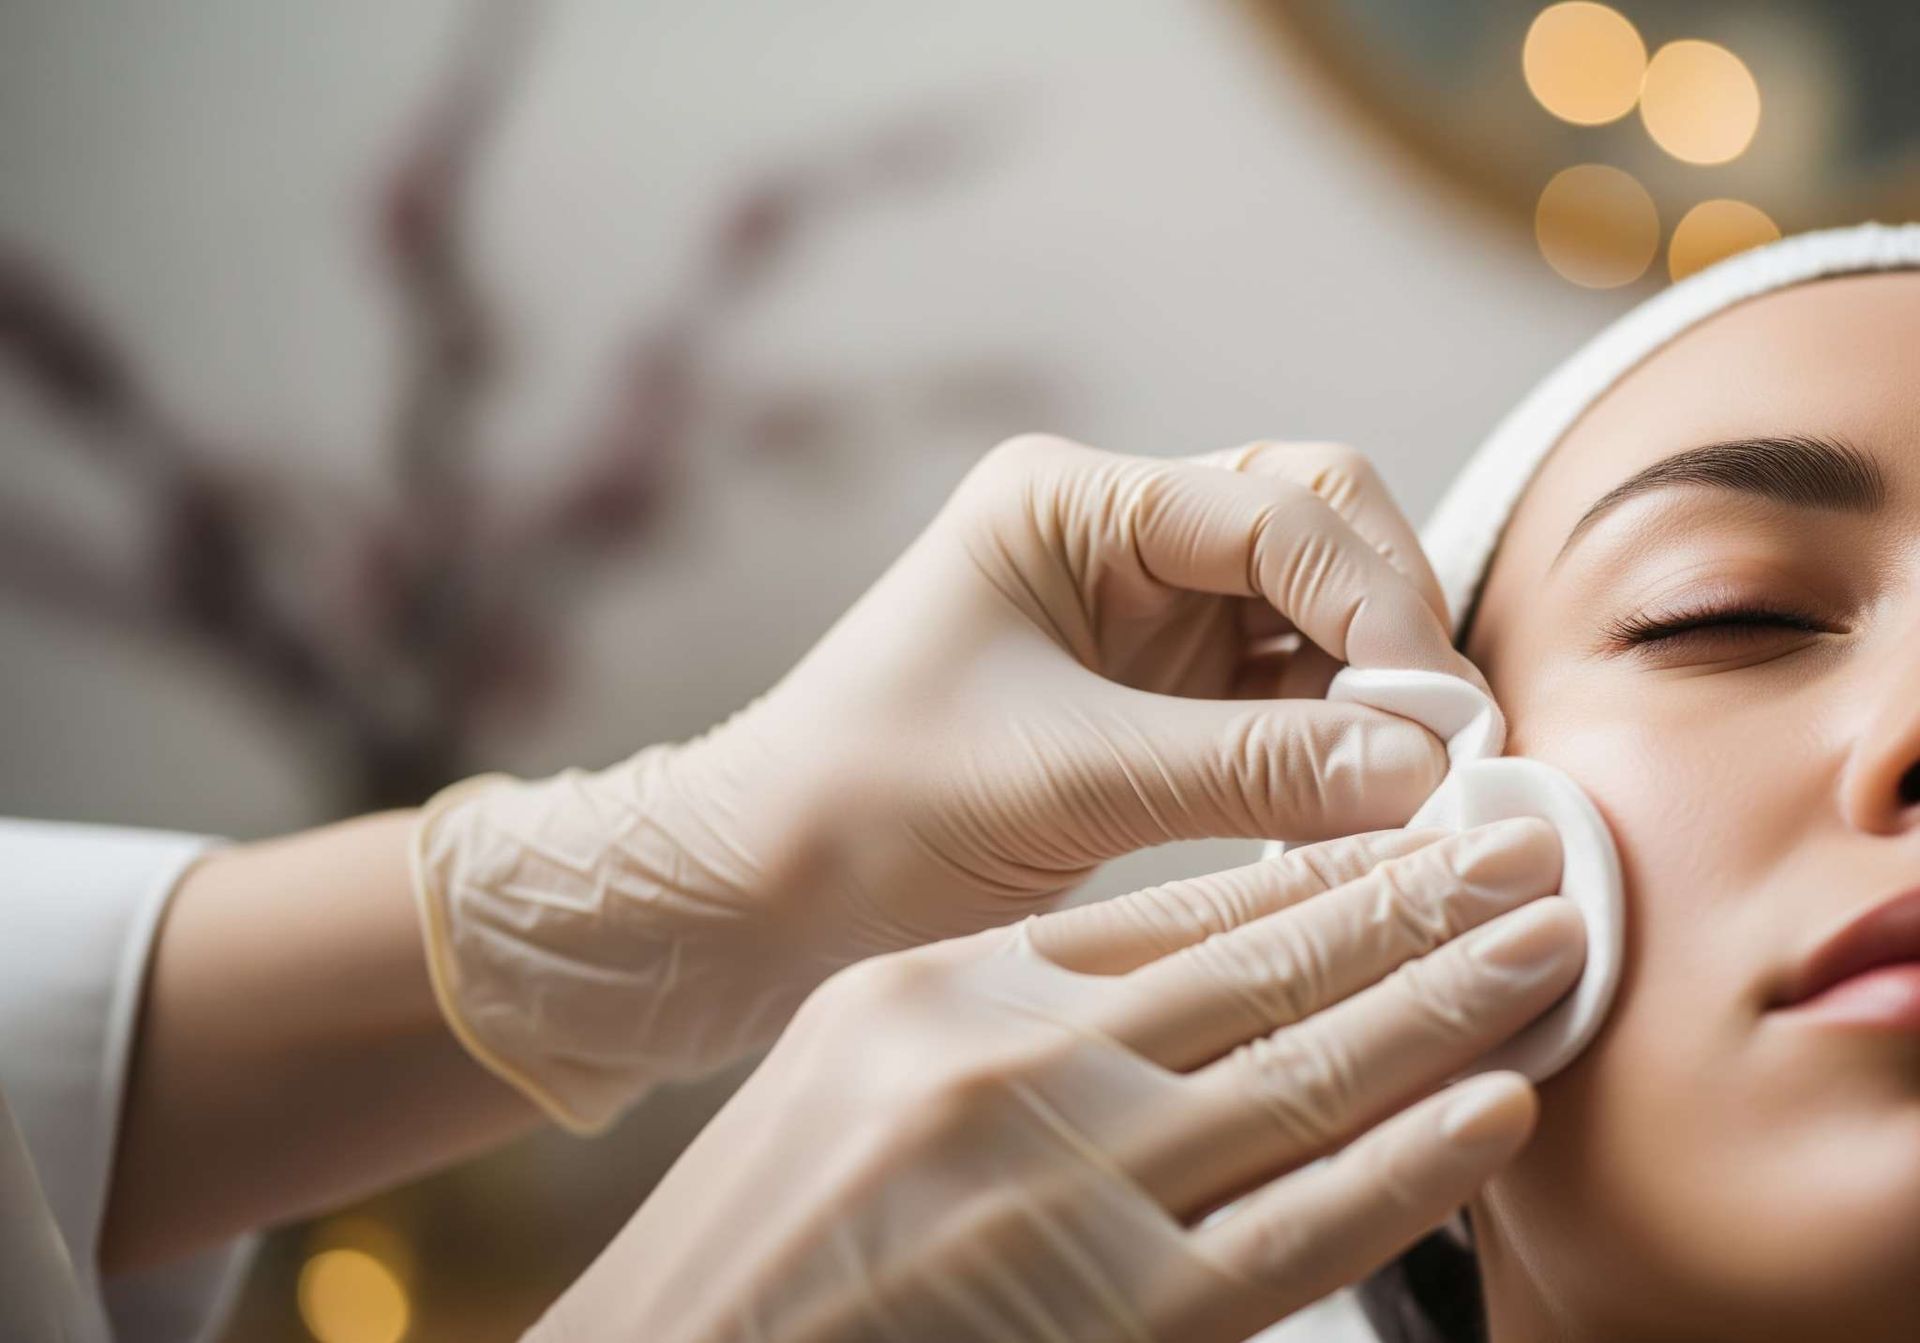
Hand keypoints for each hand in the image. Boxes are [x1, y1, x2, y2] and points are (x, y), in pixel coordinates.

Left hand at [415, 436, 1484, 1129]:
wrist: (764, 892)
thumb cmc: (865, 804)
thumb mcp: (1061, 779)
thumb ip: (1248, 768)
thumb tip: (1428, 771)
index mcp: (1074, 505)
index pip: (1279, 507)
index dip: (1374, 603)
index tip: (1435, 719)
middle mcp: (1122, 541)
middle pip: (1321, 532)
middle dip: (1393, 628)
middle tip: (1449, 750)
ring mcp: (1146, 621)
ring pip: (1318, 620)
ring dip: (1378, 694)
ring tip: (1426, 792)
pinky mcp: (1161, 703)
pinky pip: (1287, 701)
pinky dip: (1338, 748)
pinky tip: (1369, 811)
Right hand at [529, 819, 1580, 1341]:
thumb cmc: (760, 1236)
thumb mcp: (857, 1067)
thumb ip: (1003, 1016)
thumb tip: (1170, 978)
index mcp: (941, 991)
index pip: (1174, 908)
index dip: (1316, 866)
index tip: (1411, 832)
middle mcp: (1011, 1067)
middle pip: (1261, 965)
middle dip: (1413, 907)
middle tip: (1525, 856)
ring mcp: (1071, 1188)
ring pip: (1307, 1072)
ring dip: (1445, 1003)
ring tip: (1544, 946)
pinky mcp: (1122, 1314)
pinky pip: (1300, 1225)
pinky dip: (1408, 1162)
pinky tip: (1489, 1107)